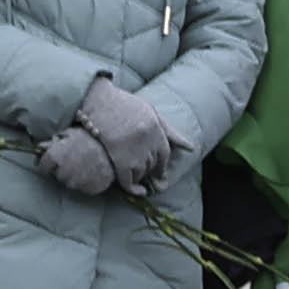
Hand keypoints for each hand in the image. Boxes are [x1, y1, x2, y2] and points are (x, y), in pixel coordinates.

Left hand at [39, 123, 120, 198]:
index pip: (43, 165)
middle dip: (63, 169)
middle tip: (74, 160)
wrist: (118, 147)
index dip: (49, 161)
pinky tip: (94, 172)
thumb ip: (56, 141)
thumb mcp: (73, 133)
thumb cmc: (93, 137)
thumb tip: (41, 147)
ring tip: (86, 166)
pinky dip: (88, 182)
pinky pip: (85, 188)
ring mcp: (78, 182)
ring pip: (71, 183)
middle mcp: (64, 172)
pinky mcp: (91, 189)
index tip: (56, 158)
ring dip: (75, 177)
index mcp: (56, 156)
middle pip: (57, 175)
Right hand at [80, 75, 182, 191]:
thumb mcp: (150, 112)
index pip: (165, 154)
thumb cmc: (123, 104)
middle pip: (153, 164)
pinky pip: (128, 180)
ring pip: (141, 172)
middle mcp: (148, 141)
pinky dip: (131, 188)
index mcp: (156, 129)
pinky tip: (134, 189)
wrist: (97, 99)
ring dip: (138, 177)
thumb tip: (191, 148)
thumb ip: (170, 132)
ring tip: (132, 175)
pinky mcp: (118, 158)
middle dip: (149, 171)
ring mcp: (134, 150)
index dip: (161, 166)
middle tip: (144, 175)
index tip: (159, 173)